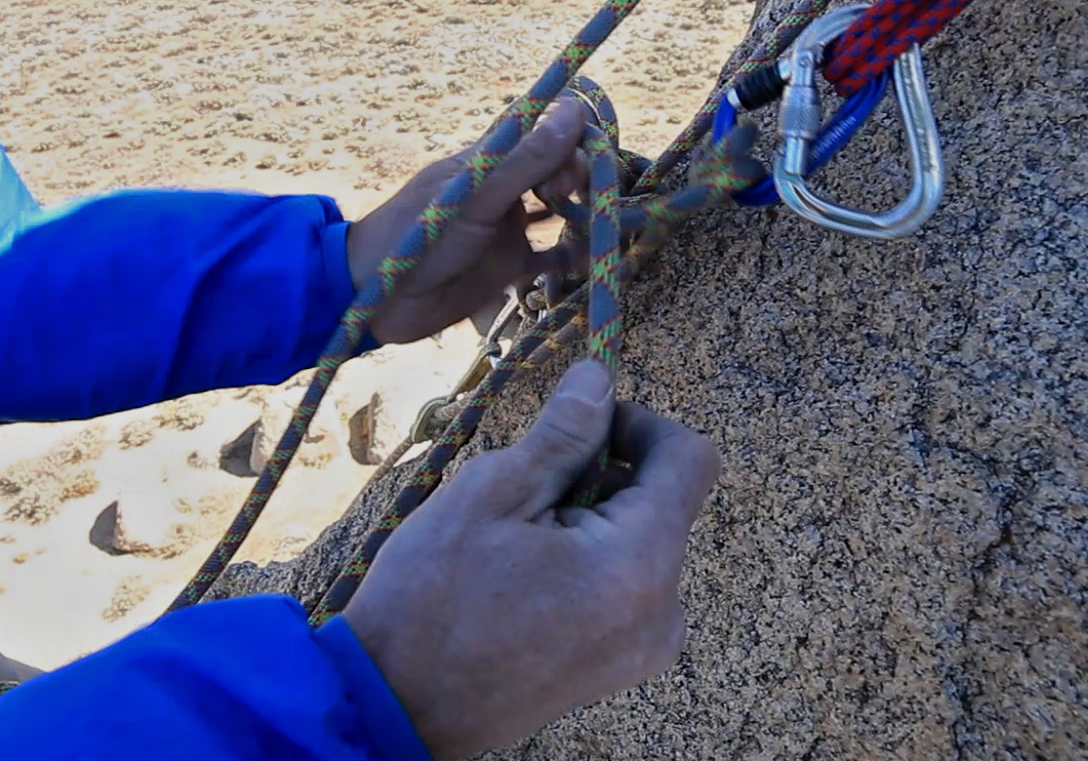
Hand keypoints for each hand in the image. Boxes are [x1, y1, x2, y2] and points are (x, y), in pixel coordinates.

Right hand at [341, 361, 720, 758]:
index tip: (585, 427)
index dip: (643, 425)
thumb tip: (599, 380)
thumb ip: (561, 435)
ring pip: (641, 543)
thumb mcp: (492, 495)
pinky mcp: (619, 667)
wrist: (396, 706)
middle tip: (528, 490)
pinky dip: (589, 562)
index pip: (692, 460)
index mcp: (640, 564)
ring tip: (518, 542)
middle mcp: (663, 612)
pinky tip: (526, 578)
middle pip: (665, 503)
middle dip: (606, 478)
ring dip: (593, 521)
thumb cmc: (434, 600)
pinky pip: (626, 588)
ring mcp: (645, 648)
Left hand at [347, 98, 589, 345]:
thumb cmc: (418, 238)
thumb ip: (525, 160)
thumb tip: (574, 112)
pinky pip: (549, 258)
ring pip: (558, 213)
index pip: (542, 133)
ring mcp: (505, 230)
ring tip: (604, 226)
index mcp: (489, 162)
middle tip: (579, 200)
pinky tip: (594, 260)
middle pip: (556, 171)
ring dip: (583, 214)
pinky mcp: (506, 269)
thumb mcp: (476, 197)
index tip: (588, 160)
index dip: (572, 140)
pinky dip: (572, 257)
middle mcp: (502, 191)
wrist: (375, 300)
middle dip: (580, 179)